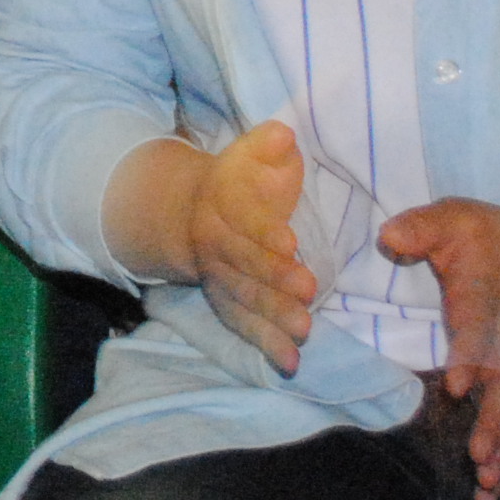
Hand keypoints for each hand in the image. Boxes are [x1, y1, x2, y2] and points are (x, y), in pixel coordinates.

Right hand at [185, 121, 314, 372]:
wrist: (190, 211)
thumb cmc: (241, 181)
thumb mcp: (252, 153)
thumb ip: (269, 144)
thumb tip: (282, 135)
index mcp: (222, 201)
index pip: (243, 219)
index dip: (264, 232)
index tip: (291, 244)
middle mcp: (215, 242)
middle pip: (242, 263)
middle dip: (274, 279)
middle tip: (308, 291)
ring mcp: (219, 276)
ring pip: (242, 298)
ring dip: (272, 316)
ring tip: (305, 330)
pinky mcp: (227, 303)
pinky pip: (243, 326)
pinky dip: (265, 345)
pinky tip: (290, 364)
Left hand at [378, 198, 499, 499]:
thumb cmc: (496, 240)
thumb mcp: (459, 218)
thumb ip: (423, 227)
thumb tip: (390, 238)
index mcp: (488, 301)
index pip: (482, 330)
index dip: (472, 355)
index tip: (458, 384)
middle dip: (492, 421)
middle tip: (477, 454)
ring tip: (484, 486)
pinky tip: (487, 497)